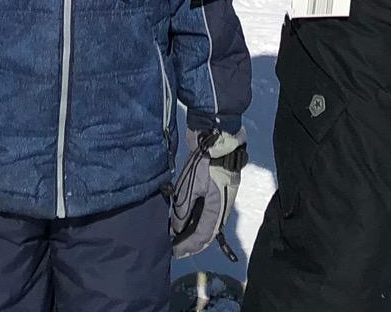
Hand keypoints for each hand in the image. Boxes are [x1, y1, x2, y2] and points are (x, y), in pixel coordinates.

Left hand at [169, 128, 245, 257]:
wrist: (216, 138)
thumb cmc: (205, 165)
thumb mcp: (190, 189)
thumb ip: (183, 212)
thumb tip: (176, 230)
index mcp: (216, 211)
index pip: (202, 237)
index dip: (187, 246)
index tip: (173, 252)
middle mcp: (219, 208)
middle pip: (204, 232)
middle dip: (188, 240)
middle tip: (172, 245)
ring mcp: (217, 198)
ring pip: (203, 221)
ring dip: (190, 228)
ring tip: (173, 233)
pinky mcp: (212, 188)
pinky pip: (202, 209)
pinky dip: (192, 216)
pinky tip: (180, 216)